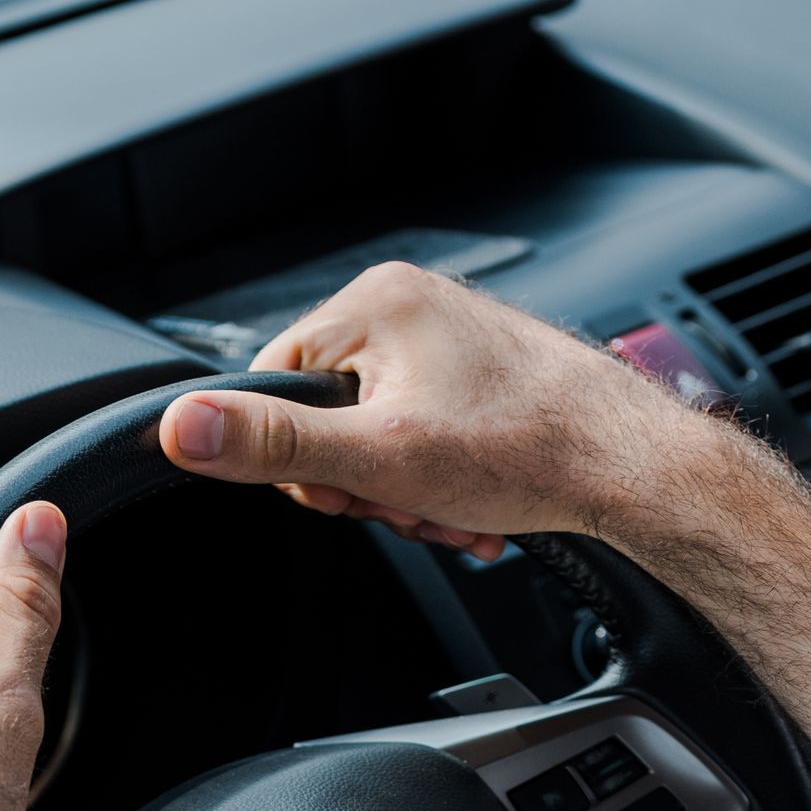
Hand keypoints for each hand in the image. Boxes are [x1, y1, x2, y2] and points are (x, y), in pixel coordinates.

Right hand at [156, 260, 697, 551]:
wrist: (628, 466)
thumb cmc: (528, 447)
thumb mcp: (378, 458)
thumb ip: (275, 446)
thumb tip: (182, 427)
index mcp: (373, 303)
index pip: (275, 384)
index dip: (300, 458)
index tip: (346, 491)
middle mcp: (410, 304)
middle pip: (330, 415)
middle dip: (365, 481)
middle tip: (408, 503)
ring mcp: (450, 337)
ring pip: (381, 434)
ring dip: (407, 492)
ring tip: (452, 507)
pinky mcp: (482, 373)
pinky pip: (427, 433)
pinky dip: (442, 482)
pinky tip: (473, 505)